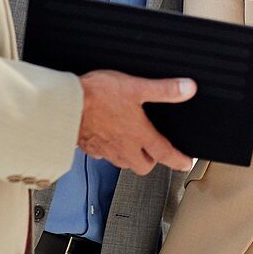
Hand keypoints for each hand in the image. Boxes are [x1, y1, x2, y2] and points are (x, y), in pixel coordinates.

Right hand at [78, 70, 195, 175]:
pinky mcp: (89, 147)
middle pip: (143, 166)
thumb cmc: (97, 96)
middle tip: (157, 154)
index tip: (185, 164)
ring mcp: (105, 150)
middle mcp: (123, 147)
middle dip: (152, 162)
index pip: (164, 154)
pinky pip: (103, 156)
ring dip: (132, 158)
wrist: (65, 104)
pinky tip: (109, 139)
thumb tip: (187, 89)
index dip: (178, 160)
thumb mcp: (136, 87)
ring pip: (123, 163)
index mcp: (138, 135)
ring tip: (134, 147)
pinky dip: (110, 151)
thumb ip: (164, 90)